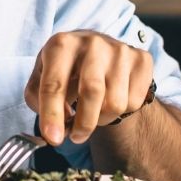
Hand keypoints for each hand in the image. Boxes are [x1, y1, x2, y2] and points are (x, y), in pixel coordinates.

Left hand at [24, 31, 154, 145]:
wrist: (99, 52)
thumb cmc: (66, 69)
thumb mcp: (42, 77)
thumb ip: (39, 100)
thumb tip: (58, 122)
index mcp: (62, 44)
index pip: (55, 83)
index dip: (52, 114)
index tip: (52, 138)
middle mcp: (92, 43)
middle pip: (92, 92)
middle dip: (83, 123)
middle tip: (76, 137)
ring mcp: (120, 50)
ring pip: (115, 103)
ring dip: (101, 119)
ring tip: (92, 111)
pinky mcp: (142, 60)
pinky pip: (133, 102)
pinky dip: (121, 112)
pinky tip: (111, 100)